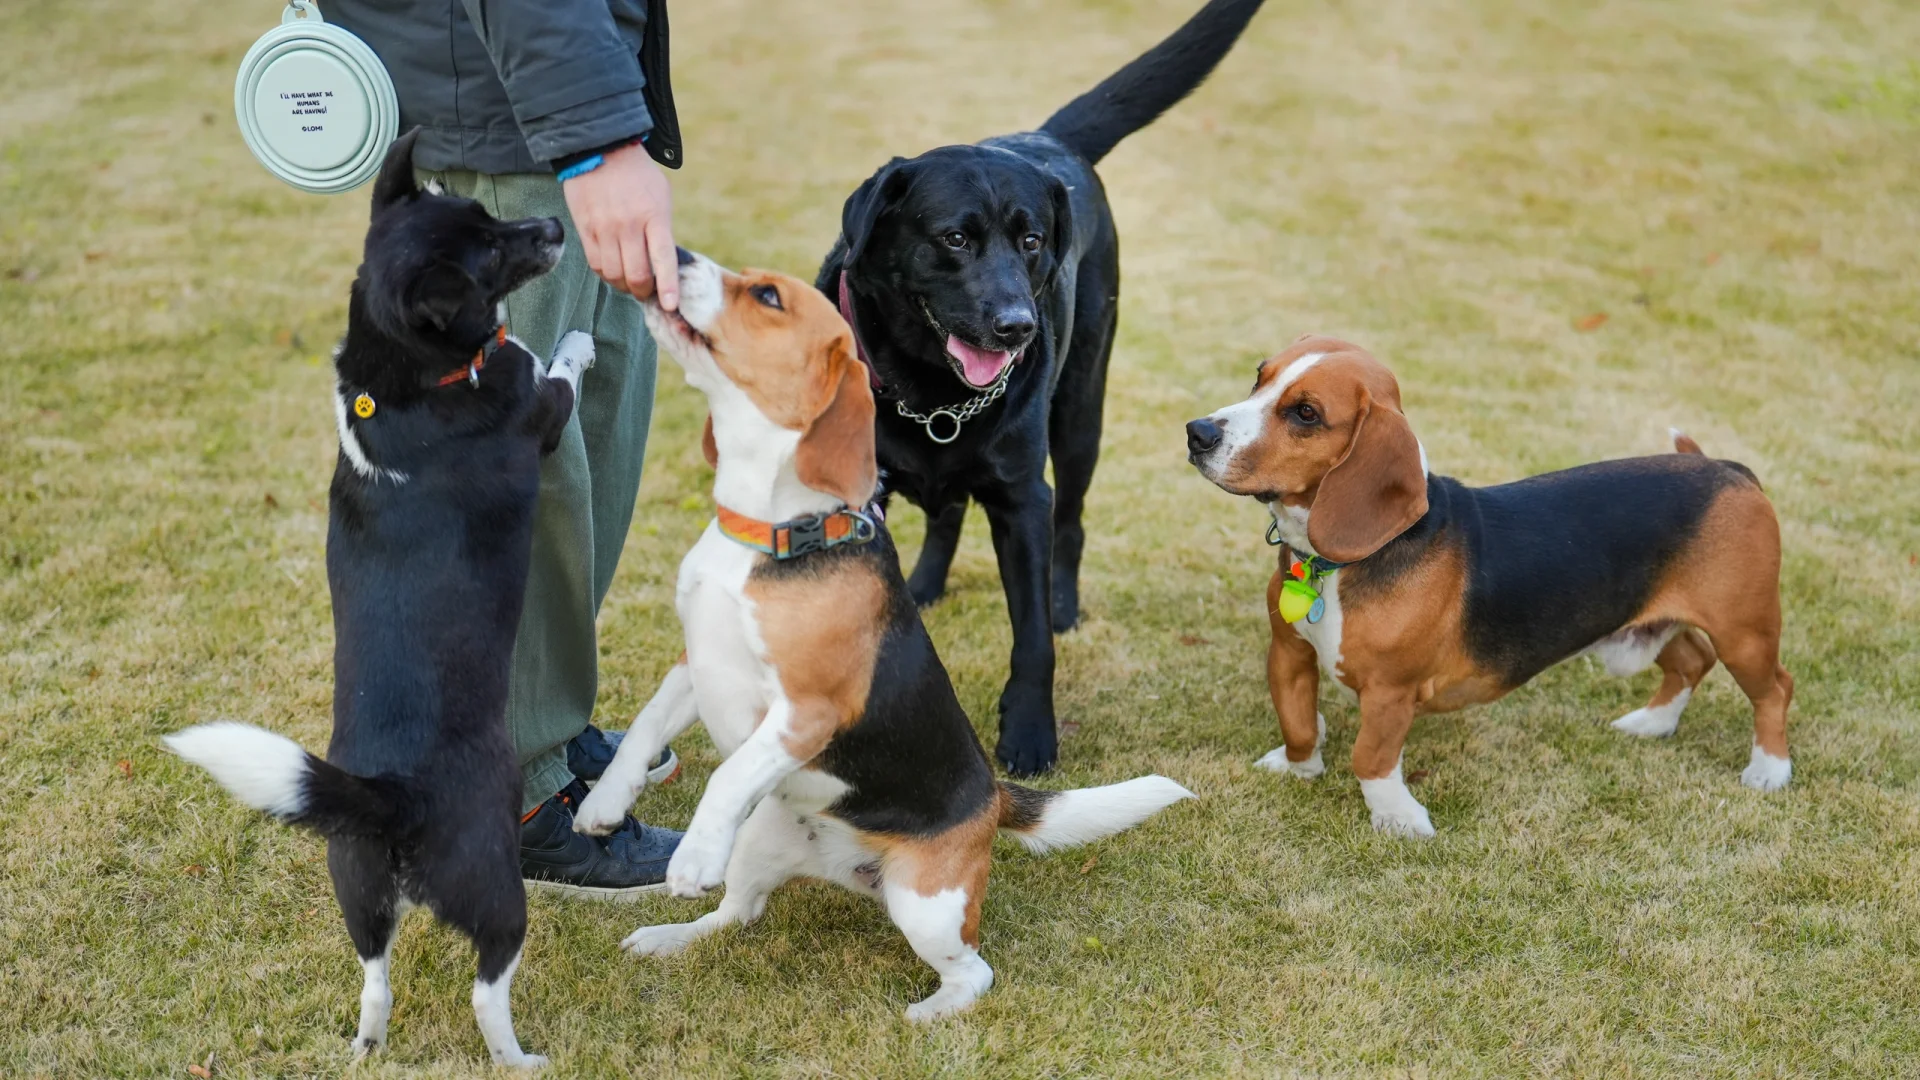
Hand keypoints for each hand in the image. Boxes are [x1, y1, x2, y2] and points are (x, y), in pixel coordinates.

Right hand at [560, 141, 678, 309]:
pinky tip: (613, 270)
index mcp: (654, 215)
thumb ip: (662, 228)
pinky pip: (596, 265)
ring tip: (630, 282)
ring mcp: (604, 228)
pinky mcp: (585, 229)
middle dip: (644, 291)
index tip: (669, 305)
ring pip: (614, 275)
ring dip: (624, 286)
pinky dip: (607, 275)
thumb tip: (662, 263)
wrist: (600, 149)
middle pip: (636, 274)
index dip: (667, 286)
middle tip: (648, 292)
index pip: (662, 258)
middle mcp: (628, 225)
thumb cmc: (638, 176)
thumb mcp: (661, 196)